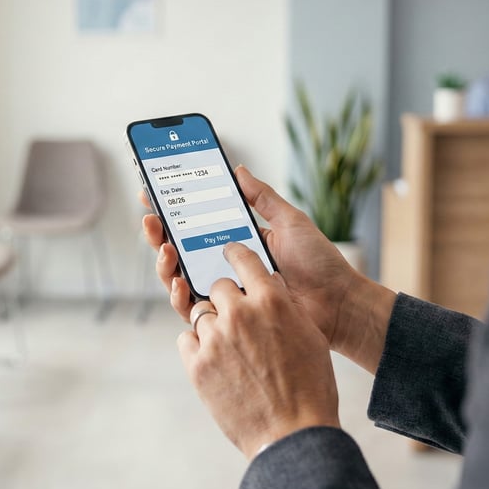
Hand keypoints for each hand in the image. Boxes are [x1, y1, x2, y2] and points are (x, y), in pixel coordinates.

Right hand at [140, 165, 395, 373]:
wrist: (337, 304)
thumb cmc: (319, 264)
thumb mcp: (290, 221)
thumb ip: (262, 197)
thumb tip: (236, 170)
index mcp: (237, 242)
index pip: (195, 224)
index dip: (171, 210)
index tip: (152, 194)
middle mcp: (225, 266)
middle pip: (179, 250)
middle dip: (158, 234)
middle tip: (151, 219)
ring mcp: (224, 292)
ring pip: (179, 278)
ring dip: (164, 263)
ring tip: (165, 247)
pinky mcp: (228, 318)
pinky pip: (193, 309)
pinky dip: (179, 295)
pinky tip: (178, 281)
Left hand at [178, 243, 339, 459]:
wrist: (293, 433)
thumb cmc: (309, 387)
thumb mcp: (307, 335)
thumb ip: (284, 306)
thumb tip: (269, 290)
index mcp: (271, 301)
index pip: (244, 259)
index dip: (235, 254)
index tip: (228, 253)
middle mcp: (239, 314)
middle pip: (217, 287)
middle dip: (224, 298)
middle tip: (234, 316)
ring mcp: (215, 339)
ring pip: (200, 313)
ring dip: (212, 325)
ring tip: (229, 347)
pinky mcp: (197, 364)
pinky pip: (186, 340)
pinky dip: (197, 346)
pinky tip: (214, 360)